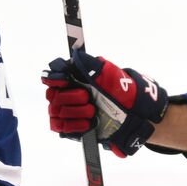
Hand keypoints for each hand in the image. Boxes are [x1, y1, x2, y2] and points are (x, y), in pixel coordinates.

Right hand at [41, 48, 167, 156]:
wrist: (135, 117)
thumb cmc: (124, 93)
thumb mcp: (110, 74)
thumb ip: (91, 64)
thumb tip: (75, 56)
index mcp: (75, 79)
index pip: (51, 76)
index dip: (54, 79)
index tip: (65, 81)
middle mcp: (69, 94)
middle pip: (52, 96)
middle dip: (70, 97)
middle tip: (88, 98)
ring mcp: (70, 112)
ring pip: (56, 112)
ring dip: (75, 112)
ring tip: (93, 112)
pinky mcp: (72, 129)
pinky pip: (60, 128)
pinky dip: (74, 125)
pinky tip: (88, 123)